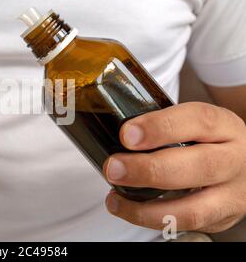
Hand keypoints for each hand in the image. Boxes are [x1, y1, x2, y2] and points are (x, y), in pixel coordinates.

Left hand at [103, 102, 245, 232]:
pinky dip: (151, 220)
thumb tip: (118, 134)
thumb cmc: (206, 141)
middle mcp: (234, 160)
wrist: (241, 164)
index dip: (160, 127)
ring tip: (115, 199)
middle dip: (149, 170)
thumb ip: (162, 125)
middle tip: (113, 167)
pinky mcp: (221, 219)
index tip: (127, 134)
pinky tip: (128, 209)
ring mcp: (232, 195)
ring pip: (194, 209)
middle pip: (200, 166)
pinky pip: (185, 226)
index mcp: (224, 126)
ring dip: (146, 208)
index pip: (198, 120)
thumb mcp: (193, 122)